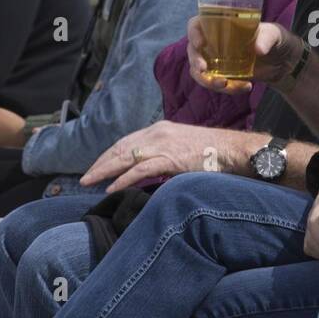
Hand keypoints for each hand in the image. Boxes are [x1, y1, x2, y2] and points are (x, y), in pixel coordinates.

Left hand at [81, 121, 237, 192]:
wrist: (232, 149)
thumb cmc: (213, 151)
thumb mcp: (184, 146)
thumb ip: (166, 153)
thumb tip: (152, 167)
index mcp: (160, 129)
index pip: (126, 141)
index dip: (109, 154)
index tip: (98, 166)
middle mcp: (157, 133)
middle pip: (120, 148)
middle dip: (101, 163)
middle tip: (86, 177)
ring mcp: (163, 145)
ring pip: (125, 157)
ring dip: (104, 170)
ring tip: (89, 182)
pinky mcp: (170, 158)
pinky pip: (140, 169)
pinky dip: (123, 179)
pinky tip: (112, 188)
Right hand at [187, 18, 302, 94]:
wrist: (284, 62)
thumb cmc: (276, 39)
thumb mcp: (274, 34)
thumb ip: (267, 38)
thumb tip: (258, 50)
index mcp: (221, 25)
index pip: (197, 25)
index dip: (193, 33)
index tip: (200, 43)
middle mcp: (214, 42)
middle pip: (193, 51)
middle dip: (195, 62)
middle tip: (204, 70)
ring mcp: (217, 60)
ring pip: (201, 72)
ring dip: (208, 81)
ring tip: (226, 84)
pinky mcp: (224, 75)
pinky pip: (216, 84)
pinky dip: (228, 88)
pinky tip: (245, 87)